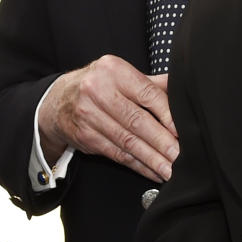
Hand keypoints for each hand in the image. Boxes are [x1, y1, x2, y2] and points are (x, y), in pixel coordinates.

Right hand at [38, 54, 177, 181]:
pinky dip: (138, 165)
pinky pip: (117, 154)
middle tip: (180, 155)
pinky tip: (153, 171)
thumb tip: (183, 90)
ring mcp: (88, 115)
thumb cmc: (99, 85)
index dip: (168, 115)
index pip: (147, 94)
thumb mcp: (122, 75)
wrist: (58, 100)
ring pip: (127, 141)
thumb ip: (152, 83)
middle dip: (162, 142)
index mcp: (114, 70)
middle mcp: (97, 90)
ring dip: (152, 159)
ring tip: (170, 169)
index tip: (182, 131)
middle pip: (137, 121)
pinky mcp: (85, 137)